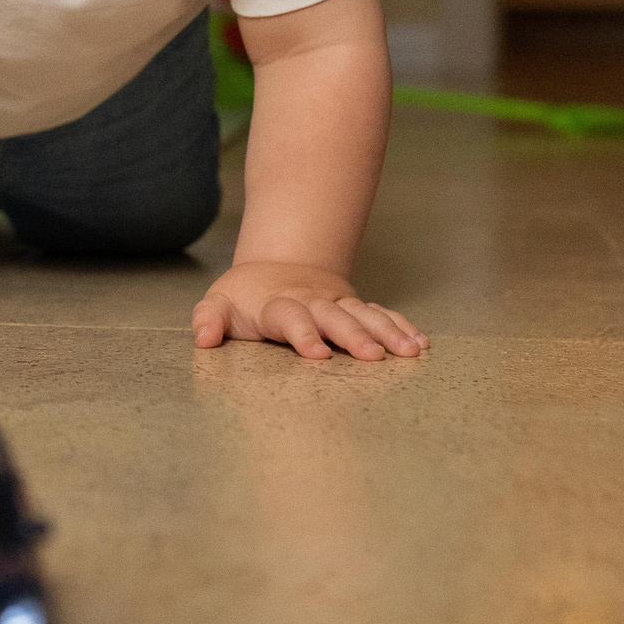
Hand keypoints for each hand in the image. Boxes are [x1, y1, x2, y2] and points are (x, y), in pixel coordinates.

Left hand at [192, 261, 427, 360]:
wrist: (276, 267)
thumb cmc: (245, 297)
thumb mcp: (219, 303)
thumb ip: (209, 319)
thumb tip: (202, 339)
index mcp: (278, 304)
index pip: (290, 317)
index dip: (303, 334)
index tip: (316, 354)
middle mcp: (312, 302)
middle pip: (335, 317)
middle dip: (354, 335)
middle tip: (373, 357)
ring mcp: (337, 303)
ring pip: (365, 315)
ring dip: (388, 332)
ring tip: (410, 352)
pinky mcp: (354, 306)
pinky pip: (382, 315)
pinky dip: (401, 326)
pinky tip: (421, 343)